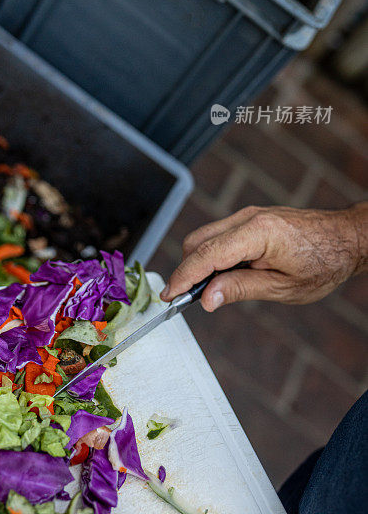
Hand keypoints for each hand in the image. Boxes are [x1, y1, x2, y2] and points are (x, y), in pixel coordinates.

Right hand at [160, 202, 366, 310]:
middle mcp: (248, 217)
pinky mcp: (251, 218)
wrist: (347, 238)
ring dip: (199, 263)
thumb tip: (206, 299)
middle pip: (197, 241)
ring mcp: (248, 215)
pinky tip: (225, 276)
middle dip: (187, 270)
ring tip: (211, 291)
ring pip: (205, 236)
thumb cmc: (324, 262)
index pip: (206, 255)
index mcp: (257, 233)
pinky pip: (220, 235)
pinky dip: (213, 255)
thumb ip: (240, 289)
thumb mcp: (283, 287)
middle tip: (188, 300)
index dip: (183, 277)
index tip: (169, 297)